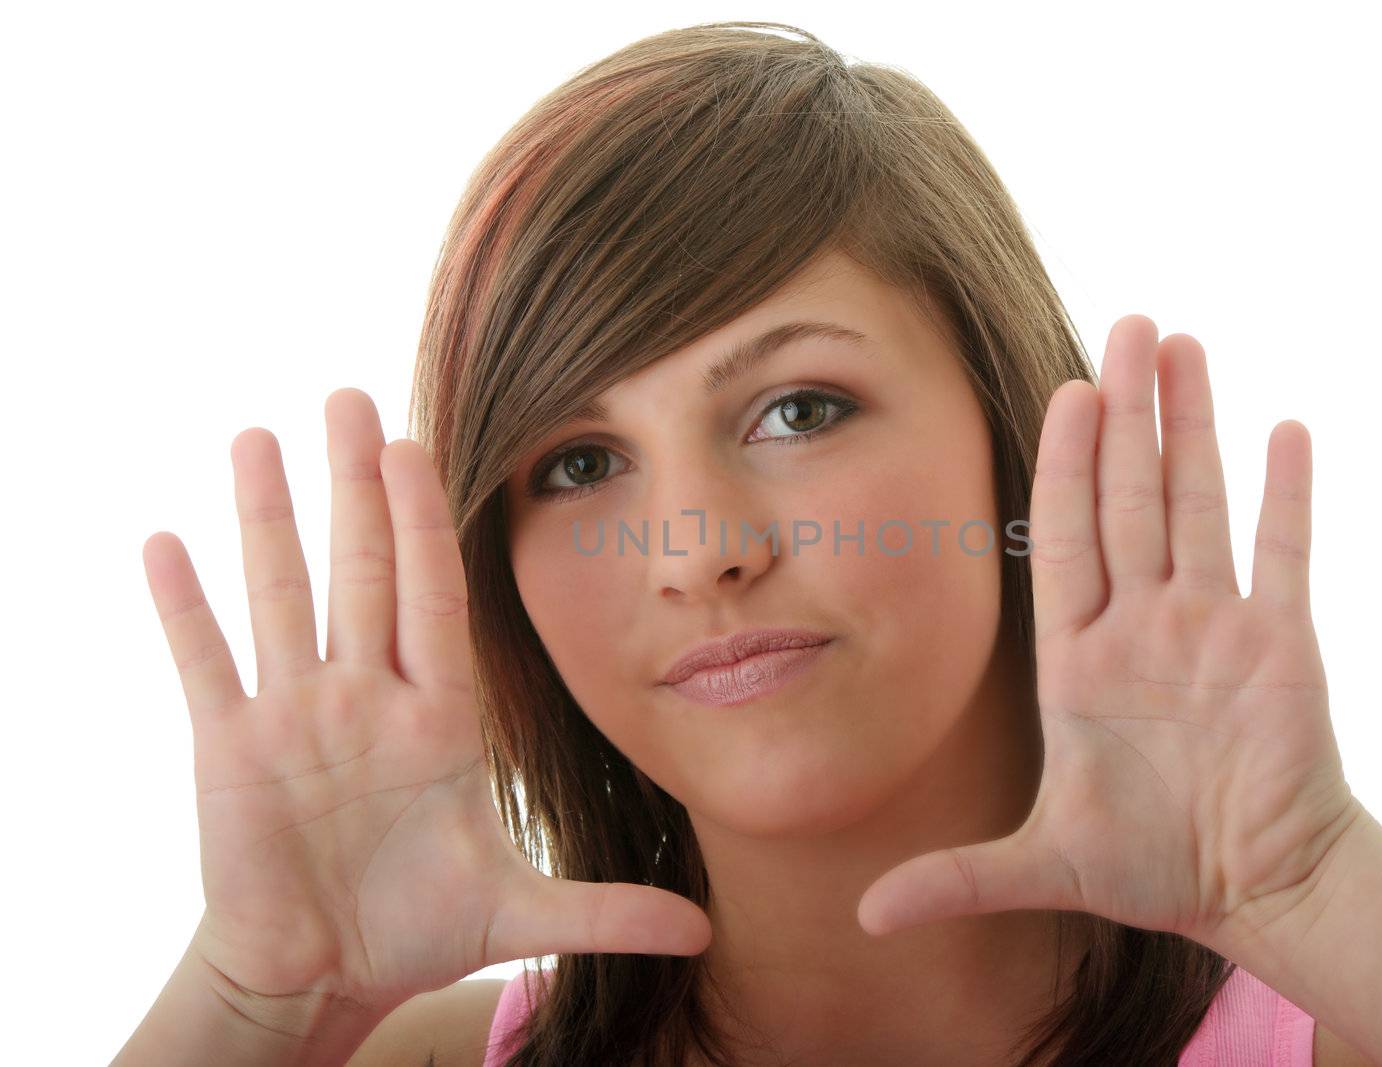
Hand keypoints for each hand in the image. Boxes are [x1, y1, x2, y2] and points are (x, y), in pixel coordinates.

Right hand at [142, 389, 710, 1020]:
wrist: (325, 975)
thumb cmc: (415, 931)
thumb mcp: (517, 914)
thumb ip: (604, 911)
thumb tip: (704, 934)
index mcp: (438, 717)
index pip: (434, 596)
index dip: (428, 523)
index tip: (427, 446)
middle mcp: (366, 697)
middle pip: (359, 569)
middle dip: (355, 485)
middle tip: (349, 395)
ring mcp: (295, 717)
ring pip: (279, 595)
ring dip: (267, 518)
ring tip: (257, 436)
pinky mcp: (229, 751)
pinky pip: (204, 664)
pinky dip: (183, 608)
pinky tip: (163, 542)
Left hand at [857, 316, 1360, 947]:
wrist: (1256, 888)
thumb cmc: (1157, 867)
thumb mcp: (1047, 865)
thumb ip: (959, 878)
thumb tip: (864, 921)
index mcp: (1082, 657)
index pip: (1065, 537)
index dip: (1062, 462)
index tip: (1061, 389)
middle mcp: (1145, 623)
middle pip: (1129, 496)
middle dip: (1126, 412)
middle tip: (1126, 323)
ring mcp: (1214, 626)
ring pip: (1199, 503)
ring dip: (1193, 425)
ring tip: (1184, 343)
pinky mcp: (1282, 645)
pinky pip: (1284, 553)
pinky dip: (1285, 494)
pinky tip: (1284, 427)